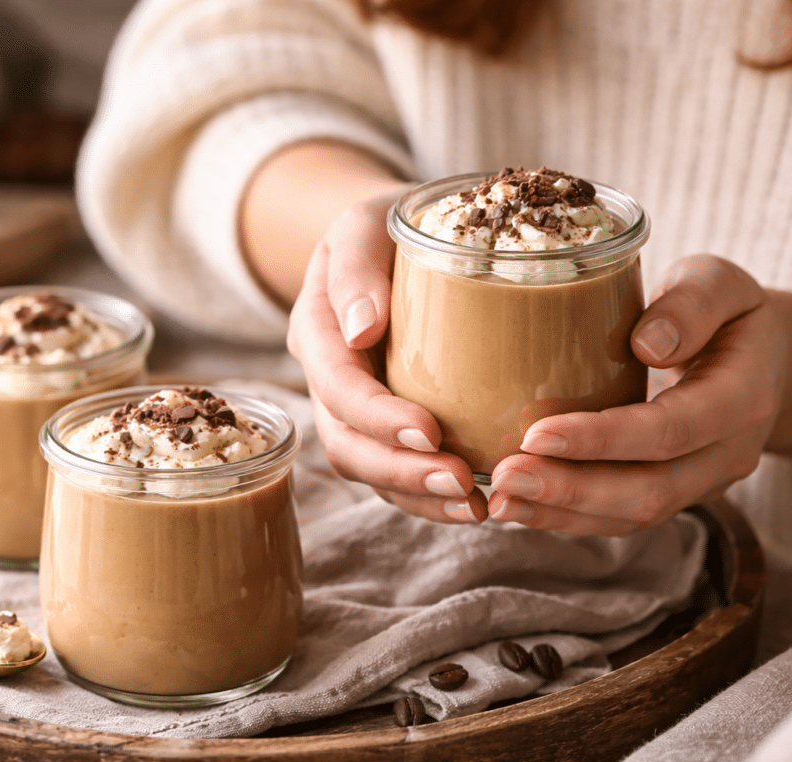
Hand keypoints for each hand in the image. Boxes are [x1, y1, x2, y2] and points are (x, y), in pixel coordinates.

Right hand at [287, 192, 489, 523]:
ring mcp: (354, 410)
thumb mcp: (364, 223)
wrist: (396, 237)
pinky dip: (430, 497)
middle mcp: (327, 379)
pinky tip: (474, 504)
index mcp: (316, 331)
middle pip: (347, 444)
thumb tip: (362, 327)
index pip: (337, 386)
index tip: (432, 430)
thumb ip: (356, 266)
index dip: (377, 417)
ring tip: (474, 508)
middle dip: (401, 472)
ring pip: (371, 470)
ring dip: (419, 496)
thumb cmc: (385, 226)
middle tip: (460, 484)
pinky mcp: (386, 426)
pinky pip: (398, 473)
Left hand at [487, 255, 785, 535]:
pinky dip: (566, 518)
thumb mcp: (721, 283)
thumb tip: (647, 344)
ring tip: (498, 500)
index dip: (604, 439)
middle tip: (504, 477)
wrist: (764, 361)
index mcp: (743, 396)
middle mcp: (728, 453)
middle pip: (650, 489)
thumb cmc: (729, 313)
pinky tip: (517, 506)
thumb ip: (693, 302)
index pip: (670, 430)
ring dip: (561, 513)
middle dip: (572, 490)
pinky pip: (621, 518)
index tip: (536, 434)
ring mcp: (702, 483)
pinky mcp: (673, 495)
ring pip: (632, 515)